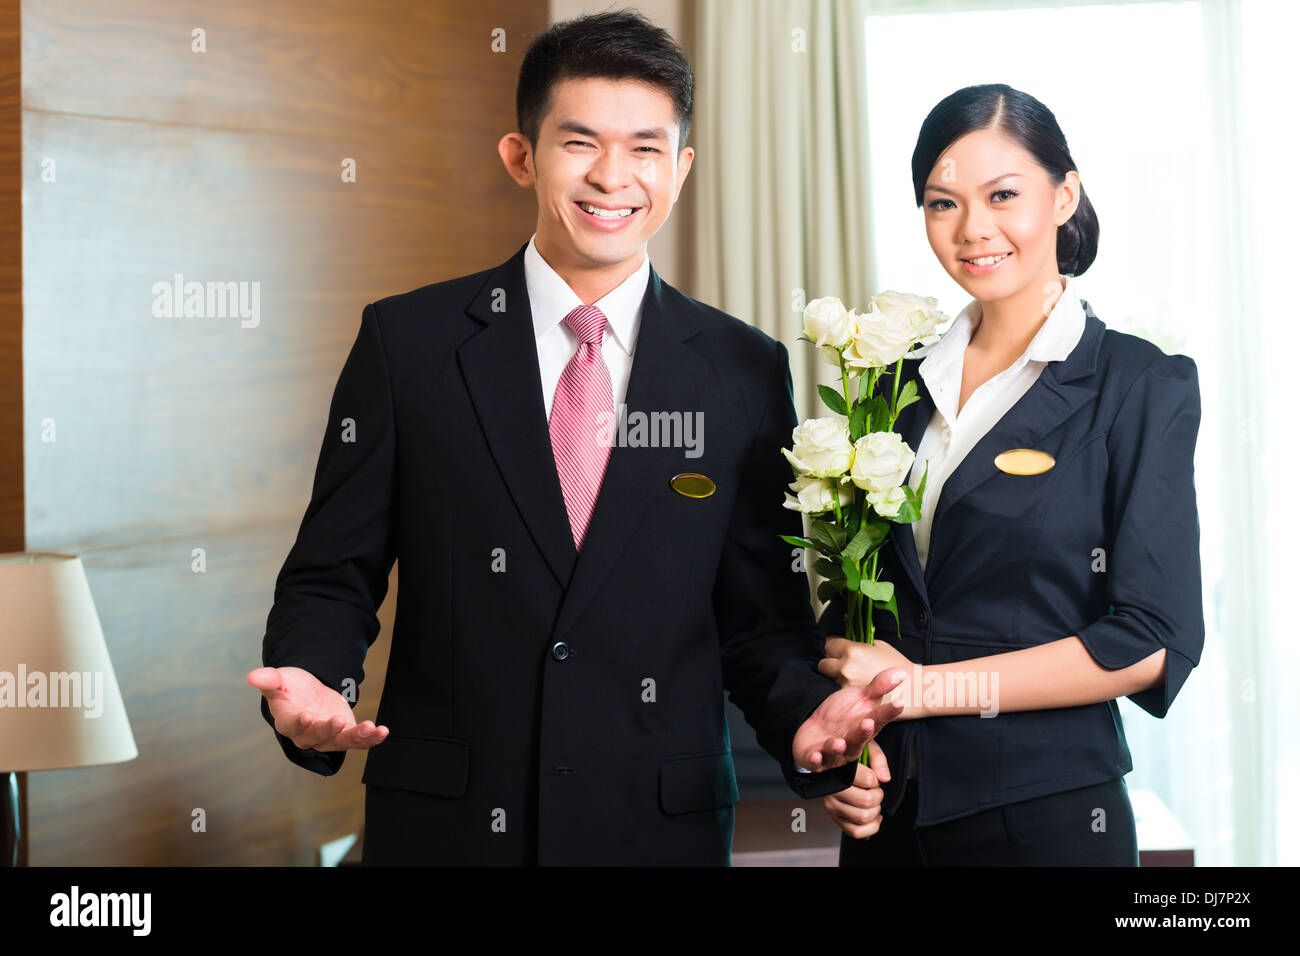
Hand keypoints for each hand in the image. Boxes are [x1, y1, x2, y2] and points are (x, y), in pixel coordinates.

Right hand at [247, 666, 389, 751]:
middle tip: (339, 721)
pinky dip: (372, 739)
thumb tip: (252, 676)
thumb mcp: (280, 680)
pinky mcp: (345, 735)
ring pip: (342, 742)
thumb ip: (269, 680)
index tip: (308, 716)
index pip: (293, 726)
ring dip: (357, 737)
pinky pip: (359, 742)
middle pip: (317, 737)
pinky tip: (383, 731)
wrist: (308, 694)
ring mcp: (328, 737)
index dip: (300, 723)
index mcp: (289, 722)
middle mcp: (308, 735)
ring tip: (371, 727)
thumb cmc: (291, 688)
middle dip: (328, 730)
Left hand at [793, 666, 906, 771]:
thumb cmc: (842, 715)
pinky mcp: (816, 758)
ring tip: (839, 743)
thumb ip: (879, 686)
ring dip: (837, 748)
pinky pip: (815, 761)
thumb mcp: (861, 697)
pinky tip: (815, 755)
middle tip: (868, 722)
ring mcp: (834, 753)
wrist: (815, 729)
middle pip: (859, 739)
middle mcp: (852, 743)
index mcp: (865, 728)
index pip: (879, 718)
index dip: (889, 712)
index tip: (899, 703)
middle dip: (863, 732)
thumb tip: (902, 672)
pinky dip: (815, 759)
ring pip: (837, 752)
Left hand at [819, 636, 919, 717]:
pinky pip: (838, 692)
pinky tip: (853, 690)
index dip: (834, 647)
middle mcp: (846, 667)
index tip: (838, 649)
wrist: (913, 689)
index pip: (829, 644)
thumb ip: (859, 644)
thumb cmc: (898, 665)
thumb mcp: (879, 646)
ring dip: (837, 678)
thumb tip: (846, 642)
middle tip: (842, 666)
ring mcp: (846, 685)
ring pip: (830, 679)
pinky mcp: (850, 701)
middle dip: (831, 663)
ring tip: (852, 679)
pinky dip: (843, 691)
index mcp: (853, 650)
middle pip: (823, 663)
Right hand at [822, 740, 889, 838]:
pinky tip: (873, 816)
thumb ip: (878, 759)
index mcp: (838, 768)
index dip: (876, 780)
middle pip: (866, 801)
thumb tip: (885, 778)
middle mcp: (832, 789)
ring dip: (875, 810)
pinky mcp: (835, 818)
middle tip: (874, 789)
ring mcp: (831, 805)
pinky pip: (856, 832)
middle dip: (877, 795)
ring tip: (872, 801)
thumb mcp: (865, 748)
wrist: (829, 764)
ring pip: (862, 817)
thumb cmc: (850, 756)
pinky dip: (871, 827)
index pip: (867, 780)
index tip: (873, 777)